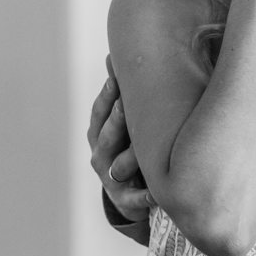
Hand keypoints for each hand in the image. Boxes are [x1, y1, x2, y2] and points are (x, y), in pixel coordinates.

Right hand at [88, 54, 153, 222]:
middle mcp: (100, 154)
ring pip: (118, 165)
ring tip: (140, 148)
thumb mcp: (127, 123)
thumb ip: (125, 95)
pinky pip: (135, 198)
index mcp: (99, 133)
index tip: (115, 75)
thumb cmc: (132, 147)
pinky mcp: (125, 201)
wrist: (130, 195)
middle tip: (123, 99)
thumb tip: (119, 54)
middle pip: (106, 135)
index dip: (107, 94)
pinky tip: (155, 195)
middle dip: (115, 117)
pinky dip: (144, 197)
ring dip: (128, 156)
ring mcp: (110, 178)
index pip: (99, 112)